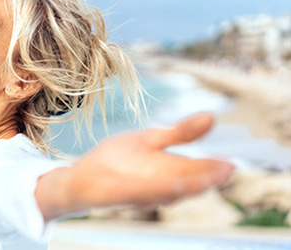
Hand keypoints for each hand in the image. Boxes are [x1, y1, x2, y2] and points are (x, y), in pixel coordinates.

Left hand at [68, 114, 234, 207]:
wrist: (82, 176)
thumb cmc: (118, 160)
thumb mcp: (150, 139)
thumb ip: (179, 133)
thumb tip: (212, 118)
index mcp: (168, 170)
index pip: (196, 170)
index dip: (213, 169)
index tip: (231, 165)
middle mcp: (159, 184)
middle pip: (187, 184)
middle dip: (205, 180)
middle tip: (225, 172)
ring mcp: (140, 192)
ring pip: (167, 192)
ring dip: (186, 188)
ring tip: (204, 181)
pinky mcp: (120, 195)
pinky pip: (141, 194)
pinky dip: (156, 191)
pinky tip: (171, 188)